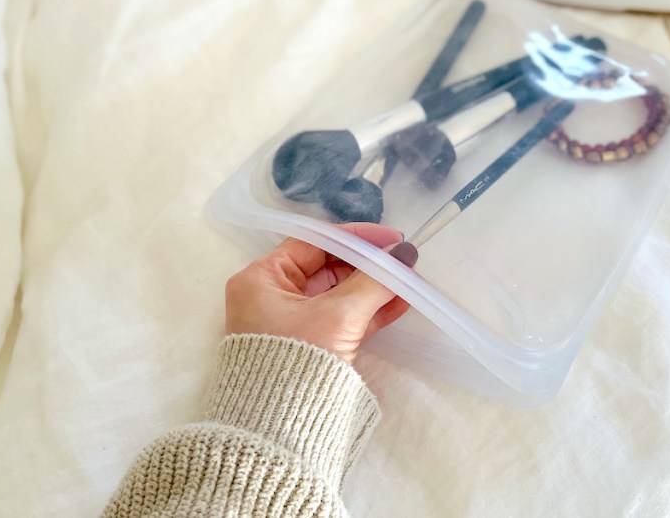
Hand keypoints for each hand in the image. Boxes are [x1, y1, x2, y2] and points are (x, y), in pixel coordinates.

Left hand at [224, 223, 412, 362]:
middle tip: (403, 261)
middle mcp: (271, 296)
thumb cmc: (298, 361)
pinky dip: (367, 311)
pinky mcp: (308, 345)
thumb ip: (374, 281)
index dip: (355, 238)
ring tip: (408, 281)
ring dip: (373, 287)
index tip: (390, 239)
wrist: (281, 430)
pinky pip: (340, 319)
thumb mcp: (339, 316)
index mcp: (261, 279)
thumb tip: (403, 254)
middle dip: (368, 265)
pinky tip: (398, 303)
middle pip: (327, 267)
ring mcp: (290, 323)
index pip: (313, 243)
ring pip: (338, 295)